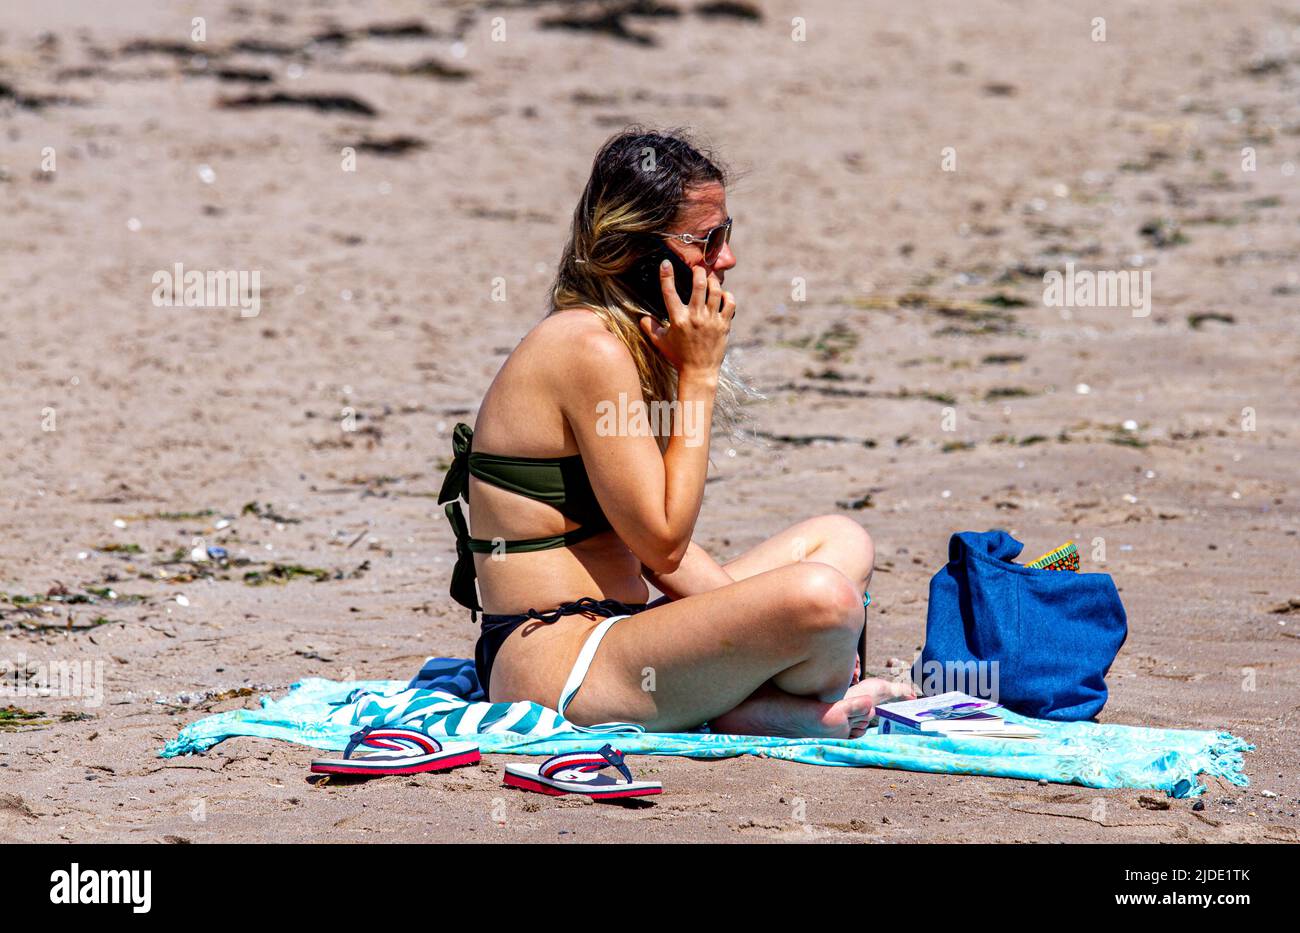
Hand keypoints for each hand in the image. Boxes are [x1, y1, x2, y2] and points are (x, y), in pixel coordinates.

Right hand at [639, 260, 734, 374]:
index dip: (666, 275)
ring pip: (715, 291)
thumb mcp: (661, 343)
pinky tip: (723, 295)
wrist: (699, 372)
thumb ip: (650, 328)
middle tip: (698, 267)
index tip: (666, 263)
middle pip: (698, 285)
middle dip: (698, 271)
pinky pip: (730, 303)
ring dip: (713, 280)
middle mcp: (695, 317)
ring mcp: (711, 320)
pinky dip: (727, 295)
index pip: (669, 292)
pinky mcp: (724, 324)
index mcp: (678, 319)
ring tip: (710, 278)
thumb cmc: (678, 357)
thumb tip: (642, 318)